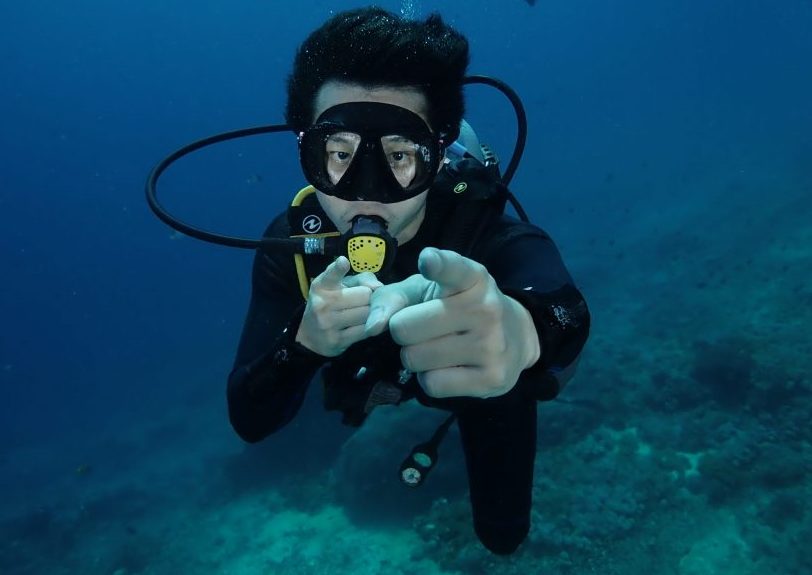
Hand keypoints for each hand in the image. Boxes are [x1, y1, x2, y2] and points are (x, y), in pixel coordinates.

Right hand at [296, 256, 382, 356]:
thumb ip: (362, 279)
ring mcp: (328, 323)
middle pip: (364, 295)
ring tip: (365, 314)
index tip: (343, 262)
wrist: (311, 336)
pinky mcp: (336, 340)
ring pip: (367, 314)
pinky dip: (371, 327)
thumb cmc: (331, 303)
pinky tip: (365, 326)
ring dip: (372, 314)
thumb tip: (379, 287)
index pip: (331, 275)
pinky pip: (365, 331)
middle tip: (364, 302)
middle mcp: (322, 303)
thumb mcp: (340, 285)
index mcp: (322, 286)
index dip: (338, 268)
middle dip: (369, 298)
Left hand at [366, 248, 539, 397]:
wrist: (515, 337)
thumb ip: (392, 298)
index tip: (428, 260)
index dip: (437, 265)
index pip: (452, 268)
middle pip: (405, 328)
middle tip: (424, 329)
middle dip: (404, 331)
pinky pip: (432, 384)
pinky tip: (448, 368)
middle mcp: (486, 309)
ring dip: (415, 357)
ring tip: (436, 348)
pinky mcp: (492, 378)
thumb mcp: (426, 291)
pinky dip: (430, 379)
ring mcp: (492, 345)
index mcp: (472, 278)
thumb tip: (373, 326)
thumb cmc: (456, 306)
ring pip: (415, 358)